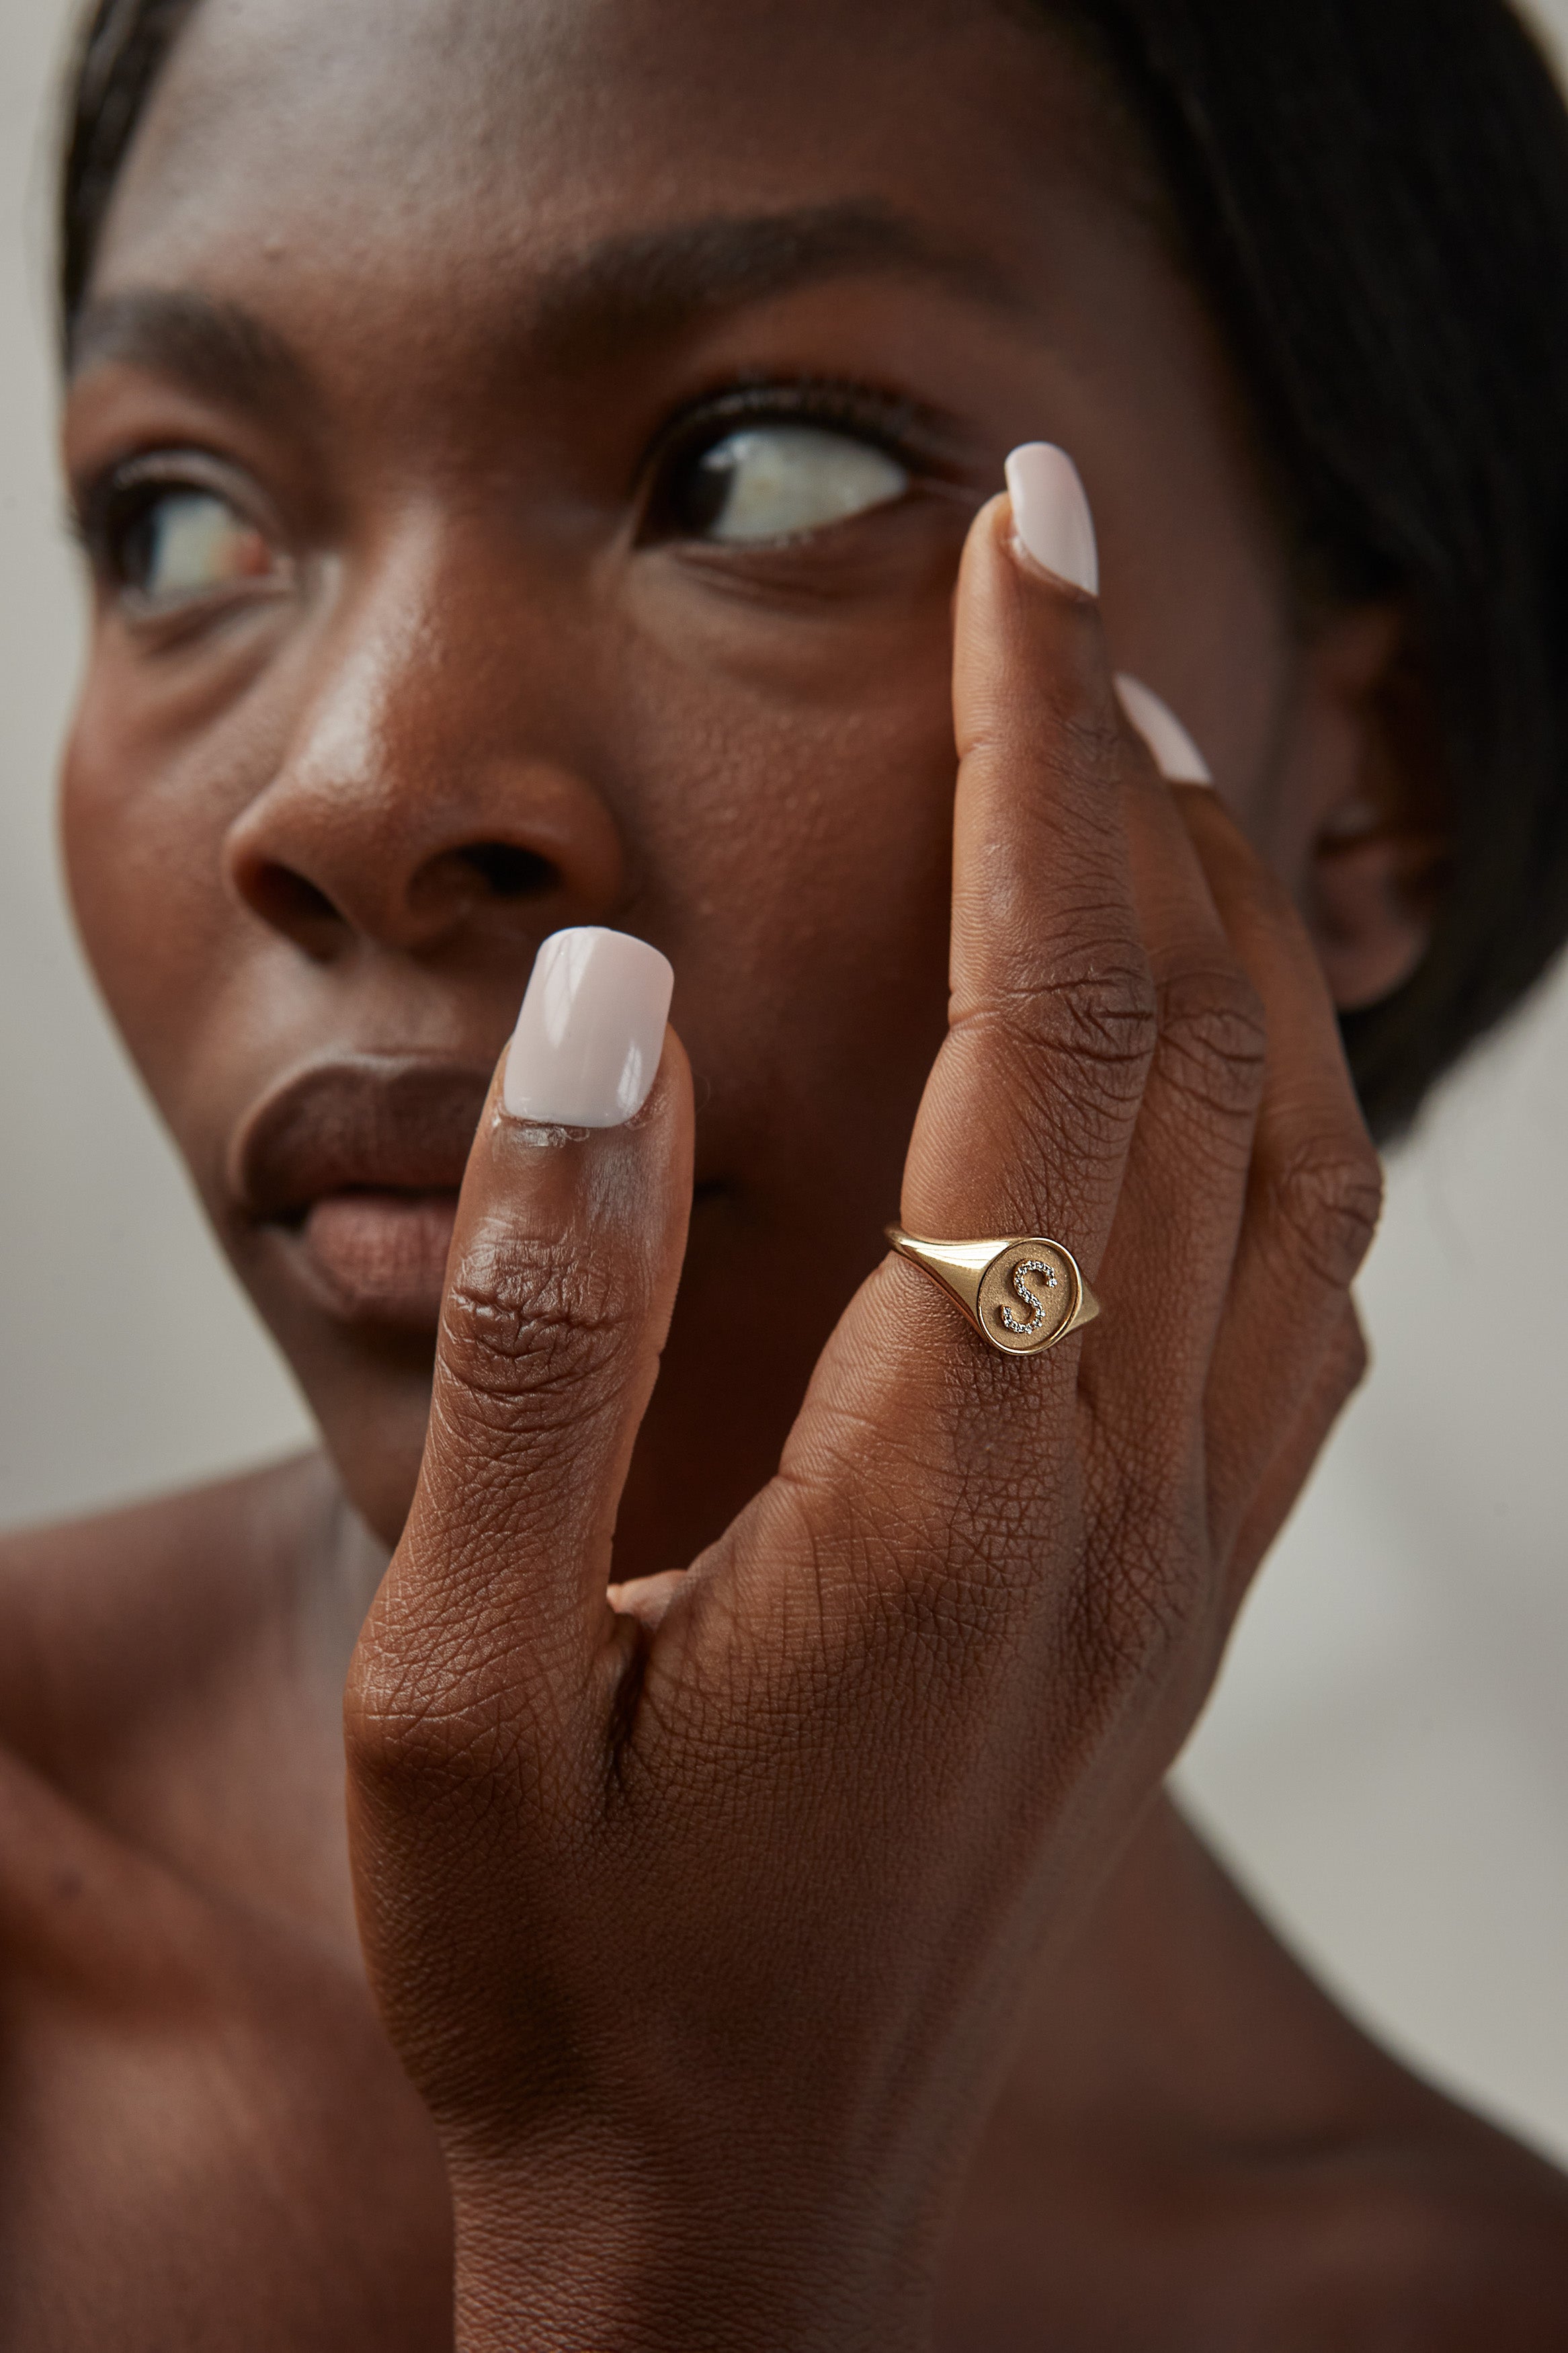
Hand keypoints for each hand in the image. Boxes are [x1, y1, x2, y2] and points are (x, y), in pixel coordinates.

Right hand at [344, 478, 1380, 2352]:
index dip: (1036, 753)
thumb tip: (616, 1014)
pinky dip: (1287, 1116)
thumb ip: (543, 1333)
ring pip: (1295, 1160)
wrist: (737, 2239)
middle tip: (1062, 586)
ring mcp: (1176, 1558)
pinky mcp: (1173, 1613)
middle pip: (1196, 1048)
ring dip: (1233, 937)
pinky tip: (1218, 1057)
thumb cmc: (572, 1983)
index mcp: (950, 1479)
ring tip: (1139, 774)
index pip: (1050, 1017)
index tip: (1020, 547)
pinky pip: (1301, 1303)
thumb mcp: (464, 1690)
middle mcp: (1115, 1492)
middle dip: (1137, 781)